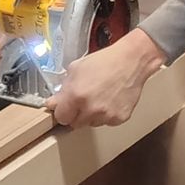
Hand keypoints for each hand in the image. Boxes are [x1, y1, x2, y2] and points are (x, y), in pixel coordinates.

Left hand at [51, 27, 166, 131]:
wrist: (131, 61)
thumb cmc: (104, 61)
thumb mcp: (76, 69)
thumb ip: (63, 89)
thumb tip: (53, 103)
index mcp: (76, 96)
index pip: (61, 118)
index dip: (63, 111)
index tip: (65, 107)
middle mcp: (90, 109)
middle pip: (75, 124)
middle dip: (76, 114)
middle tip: (83, 100)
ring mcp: (106, 115)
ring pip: (91, 124)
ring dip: (91, 115)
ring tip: (99, 97)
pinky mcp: (119, 118)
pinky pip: (107, 122)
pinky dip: (106, 114)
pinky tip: (109, 100)